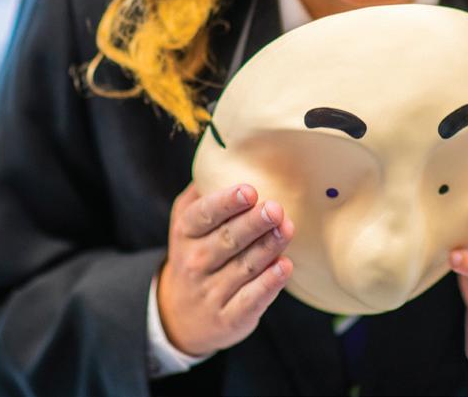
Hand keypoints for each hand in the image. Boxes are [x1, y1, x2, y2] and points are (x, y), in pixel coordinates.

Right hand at [157, 182, 294, 355]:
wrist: (179, 314)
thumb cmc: (195, 251)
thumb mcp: (188, 220)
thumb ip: (205, 189)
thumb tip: (231, 150)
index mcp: (185, 232)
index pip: (204, 215)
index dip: (226, 203)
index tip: (249, 190)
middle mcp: (195, 262)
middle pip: (227, 240)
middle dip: (252, 224)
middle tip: (275, 209)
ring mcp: (211, 291)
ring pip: (243, 267)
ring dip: (267, 248)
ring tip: (287, 229)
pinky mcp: (229, 317)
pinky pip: (251, 299)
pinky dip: (268, 284)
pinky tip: (285, 267)